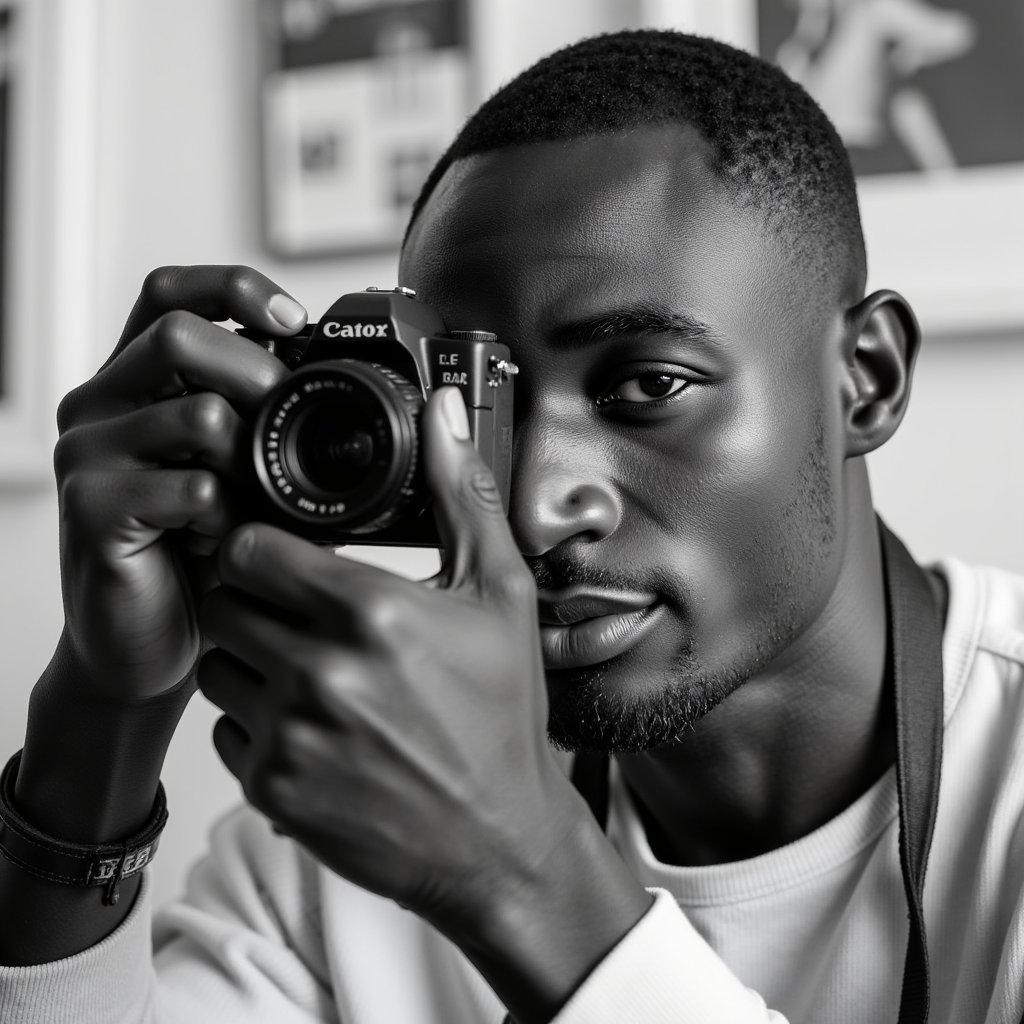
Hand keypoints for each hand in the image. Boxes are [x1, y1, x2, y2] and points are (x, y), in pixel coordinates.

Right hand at [53, 265, 304, 700]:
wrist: (146, 640)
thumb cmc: (195, 552)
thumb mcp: (233, 471)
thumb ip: (255, 420)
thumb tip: (338, 378)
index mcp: (135, 382)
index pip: (170, 291)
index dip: (235, 288)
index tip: (297, 321)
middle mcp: (101, 405)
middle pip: (179, 333)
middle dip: (256, 370)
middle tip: (288, 418)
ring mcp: (89, 455)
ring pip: (196, 413)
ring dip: (251, 460)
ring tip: (251, 503)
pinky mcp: (92, 509)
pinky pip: (193, 489)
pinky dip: (232, 515)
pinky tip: (224, 539)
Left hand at [197, 386, 575, 928]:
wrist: (496, 836)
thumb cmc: (501, 714)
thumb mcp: (498, 596)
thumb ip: (463, 497)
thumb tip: (446, 413)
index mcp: (372, 611)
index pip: (252, 548)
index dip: (263, 545)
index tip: (284, 554)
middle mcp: (321, 673)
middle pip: (225, 601)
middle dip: (254, 597)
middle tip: (299, 609)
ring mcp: (291, 737)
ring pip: (217, 664)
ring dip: (248, 656)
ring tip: (306, 664)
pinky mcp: (272, 790)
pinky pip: (224, 729)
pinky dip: (254, 721)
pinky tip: (310, 723)